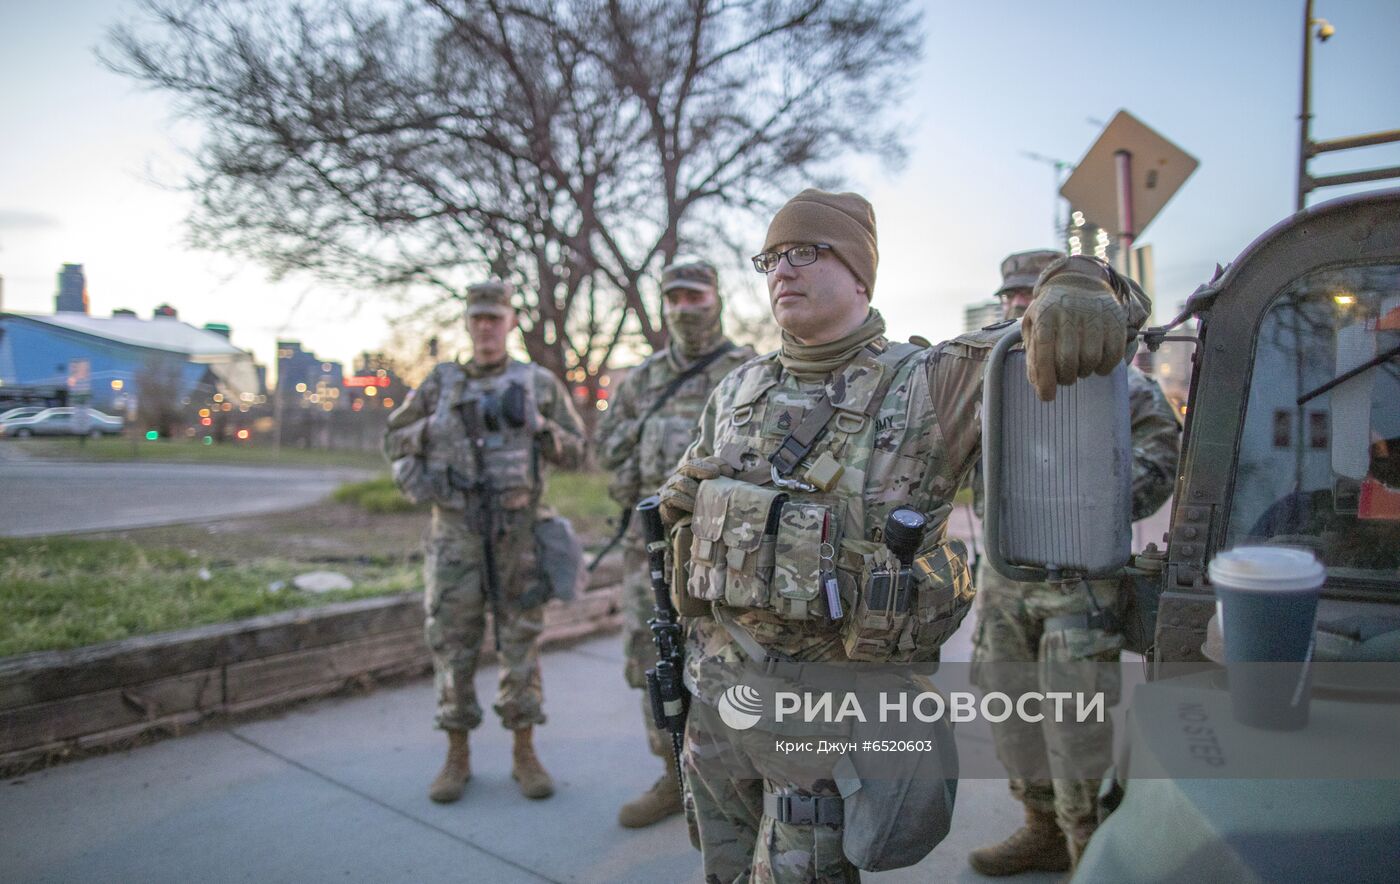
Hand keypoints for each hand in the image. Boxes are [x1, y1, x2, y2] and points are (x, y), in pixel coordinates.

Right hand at [658, 455, 729, 524]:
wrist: (681, 521)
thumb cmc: (701, 504)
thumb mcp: (714, 493)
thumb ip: (722, 482)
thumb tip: (730, 472)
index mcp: (696, 470)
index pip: (705, 460)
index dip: (717, 463)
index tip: (729, 472)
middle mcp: (682, 474)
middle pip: (690, 465)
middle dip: (703, 469)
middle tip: (715, 474)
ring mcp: (672, 485)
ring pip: (682, 482)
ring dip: (695, 491)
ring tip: (705, 500)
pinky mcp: (665, 499)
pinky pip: (674, 496)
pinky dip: (686, 501)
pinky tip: (694, 508)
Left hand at [1021, 256, 1128, 400]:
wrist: (1078, 282)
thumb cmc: (1051, 311)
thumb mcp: (1033, 325)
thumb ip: (1033, 353)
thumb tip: (1038, 383)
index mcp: (1046, 314)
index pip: (1044, 352)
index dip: (1045, 378)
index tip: (1047, 397)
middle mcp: (1070, 312)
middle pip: (1069, 359)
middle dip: (1066, 377)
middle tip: (1065, 378)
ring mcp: (1096, 314)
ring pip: (1092, 358)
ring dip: (1085, 372)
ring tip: (1080, 368)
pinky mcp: (1115, 318)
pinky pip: (1114, 353)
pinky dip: (1106, 367)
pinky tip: (1098, 366)